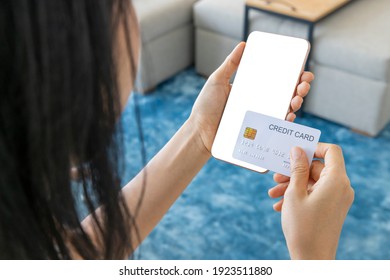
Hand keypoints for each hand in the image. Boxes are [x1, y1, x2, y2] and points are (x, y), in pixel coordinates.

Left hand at [189, 42, 314, 153]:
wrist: (199, 131)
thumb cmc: (206, 107)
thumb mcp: (217, 81)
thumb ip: (230, 65)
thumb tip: (243, 45)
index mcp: (252, 90)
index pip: (277, 80)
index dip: (293, 75)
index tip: (302, 70)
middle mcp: (259, 103)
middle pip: (286, 94)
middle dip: (300, 88)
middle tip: (303, 85)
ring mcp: (259, 118)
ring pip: (285, 110)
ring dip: (296, 103)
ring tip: (296, 99)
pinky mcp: (257, 132)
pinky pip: (276, 127)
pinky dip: (285, 121)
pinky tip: (289, 116)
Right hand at [268, 144, 353, 258]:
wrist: (312, 259)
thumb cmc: (302, 226)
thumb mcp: (295, 193)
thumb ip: (297, 168)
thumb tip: (297, 150)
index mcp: (336, 180)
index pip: (331, 151)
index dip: (313, 148)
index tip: (295, 152)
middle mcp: (341, 187)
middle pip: (318, 168)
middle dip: (294, 171)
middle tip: (275, 177)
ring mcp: (337, 199)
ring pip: (313, 182)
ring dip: (292, 185)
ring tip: (273, 194)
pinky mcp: (332, 208)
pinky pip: (315, 194)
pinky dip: (299, 196)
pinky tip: (280, 205)